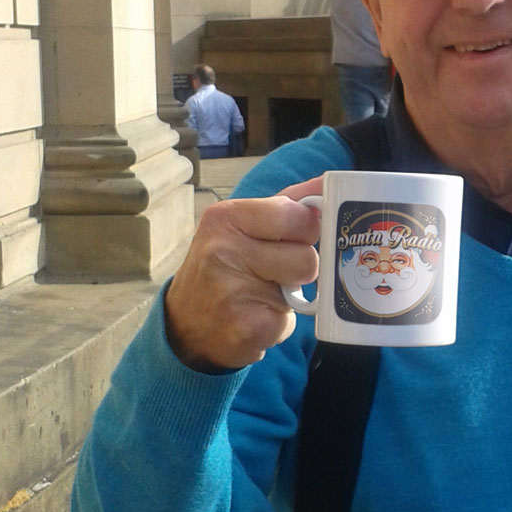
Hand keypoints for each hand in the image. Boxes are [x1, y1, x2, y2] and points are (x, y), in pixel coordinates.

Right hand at [165, 177, 322, 371]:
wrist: (184, 324)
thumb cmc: (221, 268)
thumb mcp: (240, 226)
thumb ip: (285, 206)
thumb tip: (326, 183)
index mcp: (226, 218)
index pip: (300, 216)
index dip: (307, 230)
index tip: (294, 237)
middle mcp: (224, 252)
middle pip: (309, 257)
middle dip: (301, 266)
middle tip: (275, 271)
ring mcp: (234, 292)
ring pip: (304, 291)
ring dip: (292, 296)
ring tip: (263, 293)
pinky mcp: (249, 328)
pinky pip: (291, 321)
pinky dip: (280, 322)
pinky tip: (255, 316)